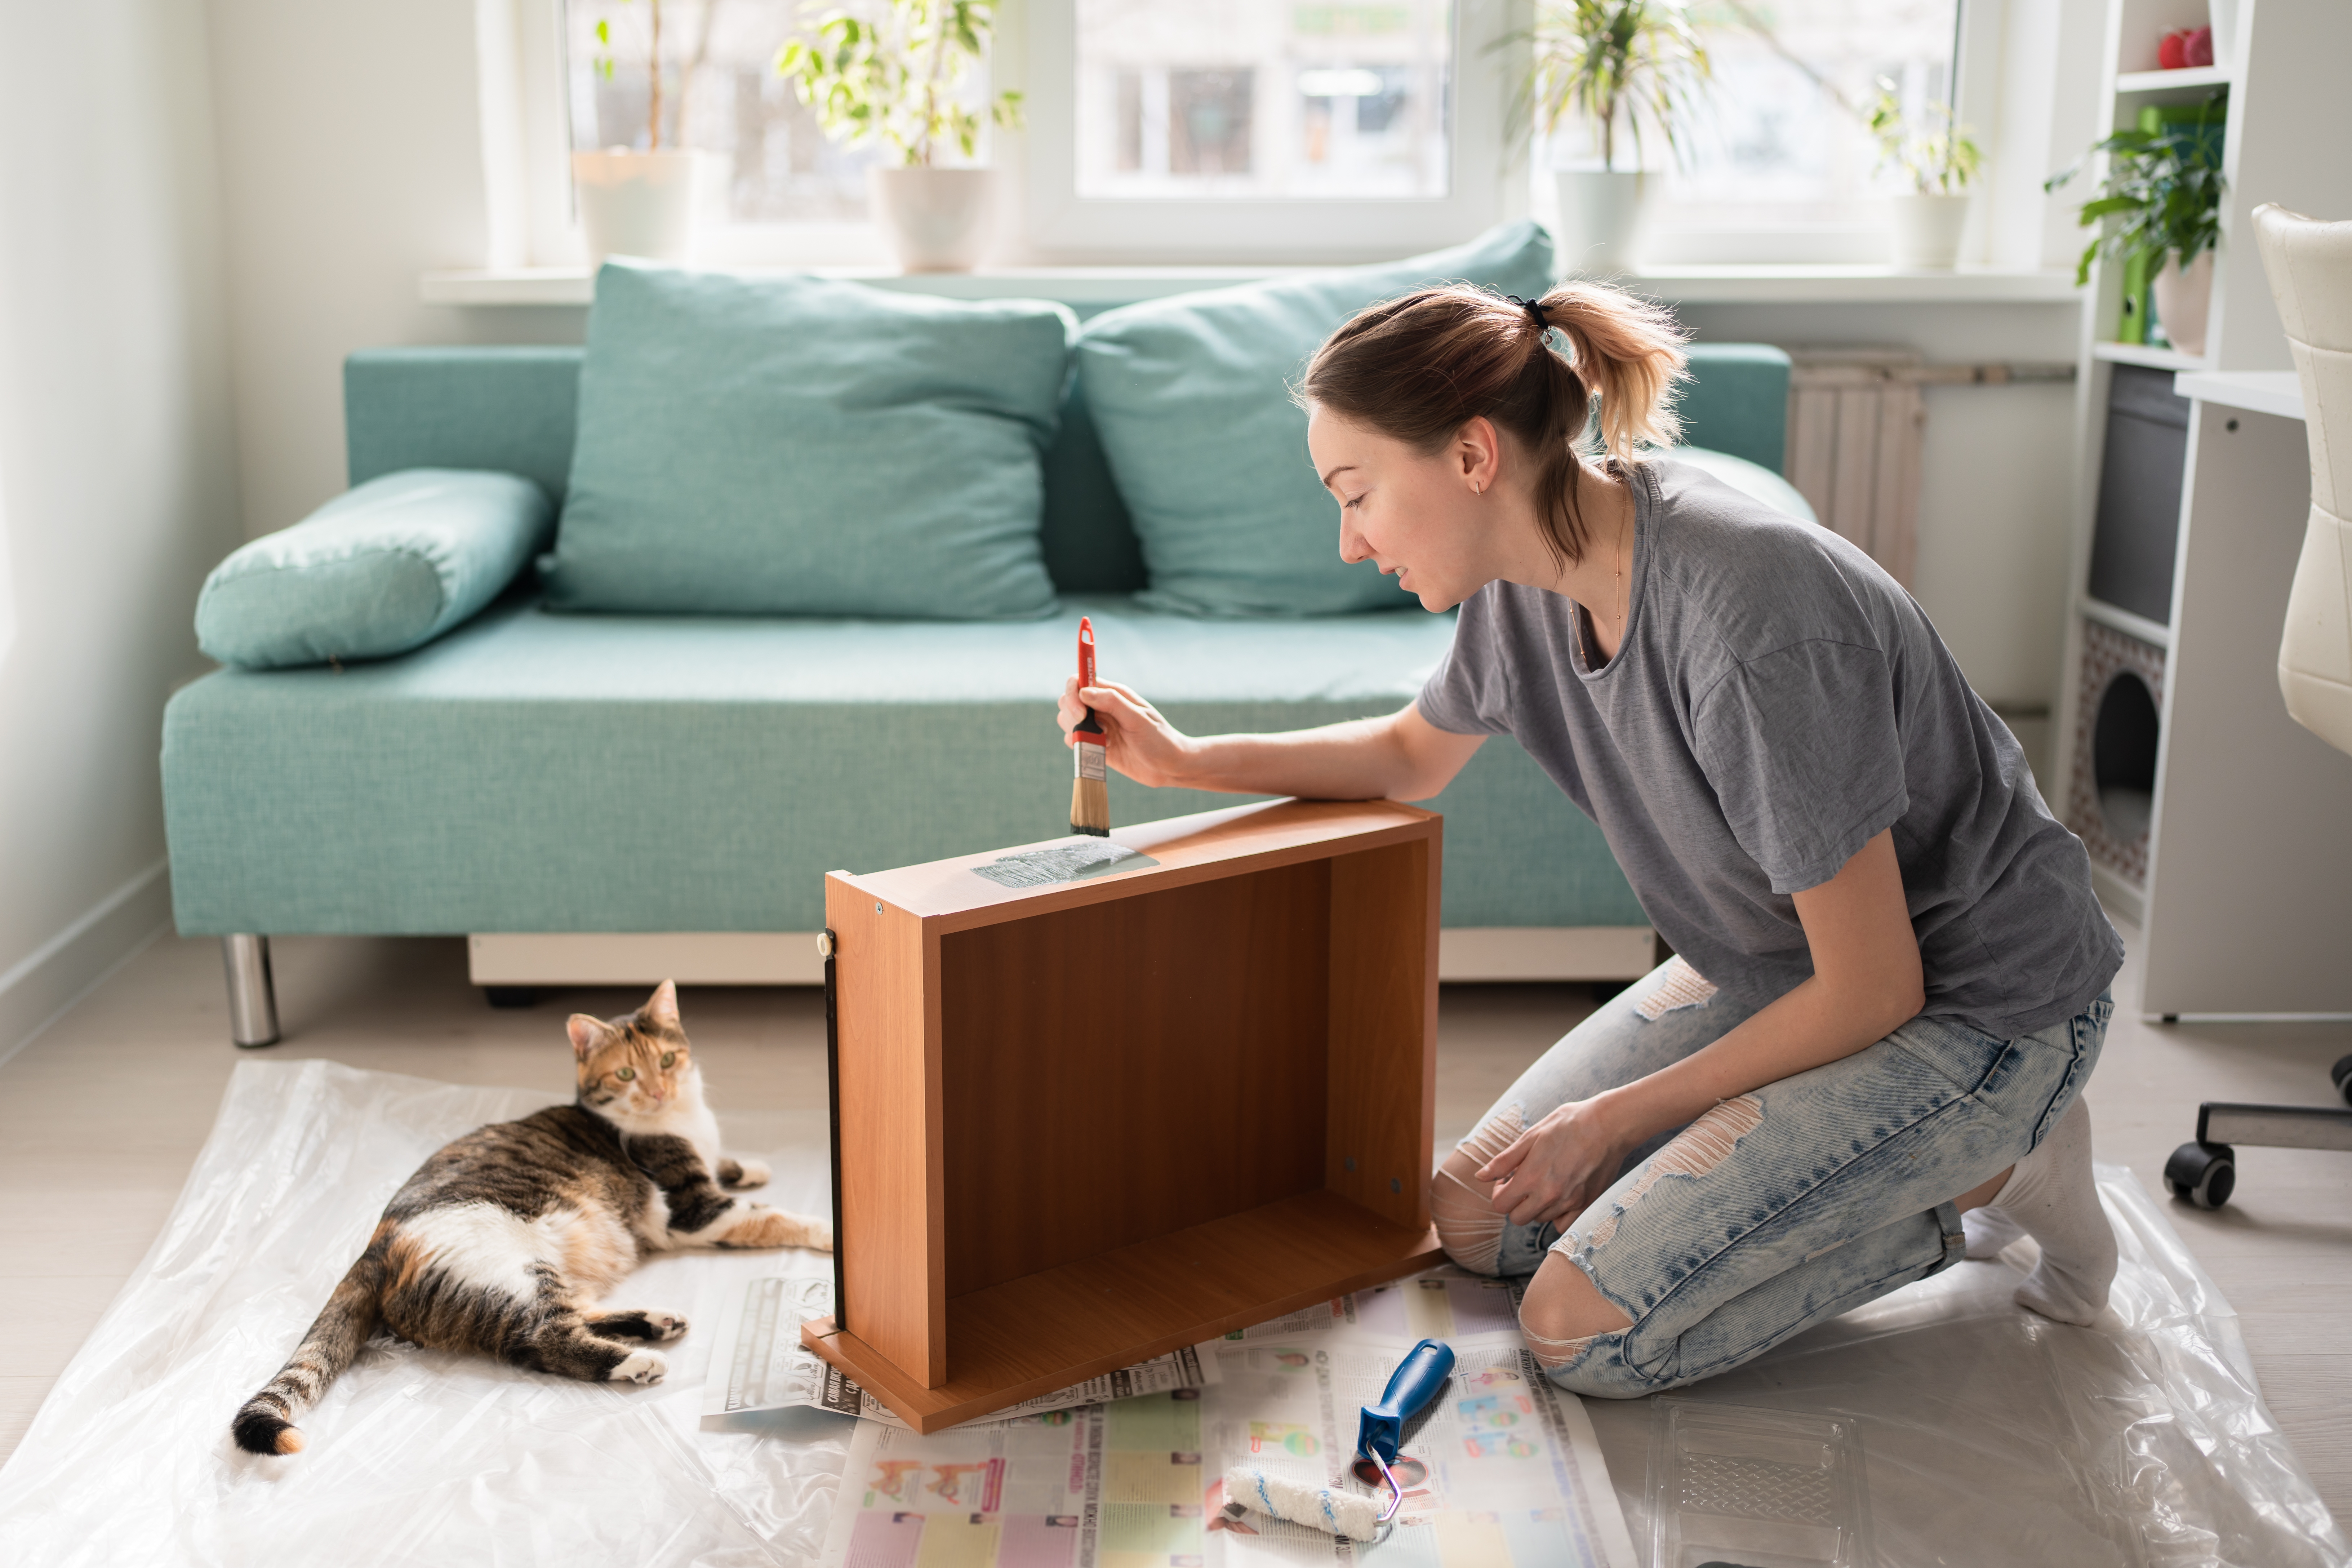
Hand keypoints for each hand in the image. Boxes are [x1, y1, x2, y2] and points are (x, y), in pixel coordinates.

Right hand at [1057, 676, 1195, 788]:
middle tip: (1093, 730)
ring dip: (1077, 732)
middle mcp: (1102, 708)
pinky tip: (1103, 749)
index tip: (1081, 712)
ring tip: (1104, 740)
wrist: (1170, 767)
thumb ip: (1112, 702)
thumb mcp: (1138, 718)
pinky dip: (1081, 745)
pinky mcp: (1097, 744)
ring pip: (1068, 721)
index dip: (1072, 694)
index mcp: (1113, 694)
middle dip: (1071, 715)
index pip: (1079, 681)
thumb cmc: (1160, 740)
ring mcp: (1098, 726)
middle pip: (1067, 701)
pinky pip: (1075, 740)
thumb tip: (1084, 692)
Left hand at [1476, 1097, 1637, 1229]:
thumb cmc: (1567, 1125)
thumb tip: (1480, 1176)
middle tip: (1522, 1184)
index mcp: (1530, 1177)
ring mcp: (1569, 1203)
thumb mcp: (1530, 1136)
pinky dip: (1558, 1216)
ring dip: (1536, 1207)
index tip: (1506, 1181)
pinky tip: (1560, 1198)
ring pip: (1540, 1220)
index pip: (1501, 1205)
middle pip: (1518, 1218)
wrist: (1608, 1125)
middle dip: (1515, 1203)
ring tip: (1544, 1184)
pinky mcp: (1586, 1205)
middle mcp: (1549, 1195)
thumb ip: (1504, 1161)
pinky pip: (1564, 1225)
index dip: (1499, 1193)